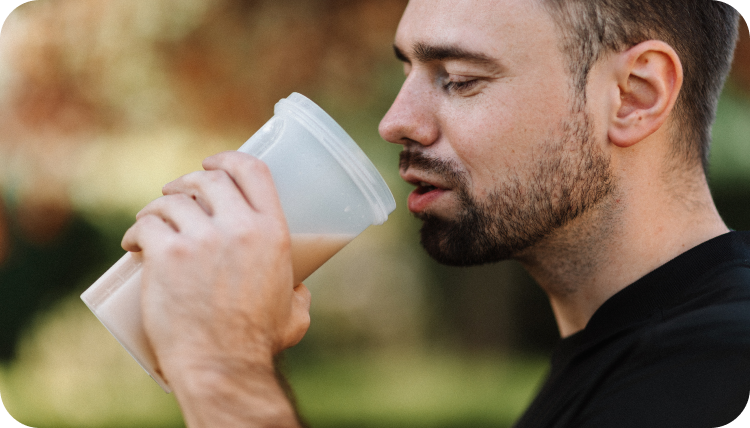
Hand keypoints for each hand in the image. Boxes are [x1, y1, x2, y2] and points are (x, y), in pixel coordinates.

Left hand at [121, 151, 310, 384]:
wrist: (222, 364)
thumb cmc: (258, 342)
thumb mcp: (295, 312)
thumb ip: (301, 295)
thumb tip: (299, 290)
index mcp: (272, 232)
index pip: (253, 170)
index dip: (229, 158)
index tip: (212, 162)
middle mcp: (239, 228)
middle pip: (209, 179)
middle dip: (188, 181)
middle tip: (177, 196)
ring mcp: (201, 239)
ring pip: (172, 201)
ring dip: (158, 206)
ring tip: (151, 221)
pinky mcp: (167, 255)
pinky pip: (146, 225)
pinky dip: (136, 231)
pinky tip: (133, 243)